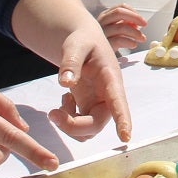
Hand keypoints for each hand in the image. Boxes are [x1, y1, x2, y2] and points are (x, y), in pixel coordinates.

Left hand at [48, 28, 131, 142]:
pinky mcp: (88, 108)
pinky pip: (78, 126)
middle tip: (52, 113)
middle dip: (74, 126)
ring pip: (87, 131)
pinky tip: (66, 99)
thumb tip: (66, 83)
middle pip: (96, 124)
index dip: (122, 120)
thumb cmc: (83, 41)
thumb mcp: (76, 45)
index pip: (118, 102)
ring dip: (69, 124)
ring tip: (63, 100)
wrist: (83, 42)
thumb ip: (71, 62)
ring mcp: (98, 105)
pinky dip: (66, 119)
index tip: (125, 137)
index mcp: (110, 79)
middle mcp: (108, 97)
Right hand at [95, 4, 146, 51]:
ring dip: (135, 32)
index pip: (121, 7)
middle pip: (119, 12)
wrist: (95, 56)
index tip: (142, 19)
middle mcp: (102, 21)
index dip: (133, 11)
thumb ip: (125, 24)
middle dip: (135, 17)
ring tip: (142, 38)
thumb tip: (137, 23)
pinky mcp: (104, 44)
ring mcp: (102, 33)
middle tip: (144, 24)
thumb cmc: (108, 41)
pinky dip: (129, 41)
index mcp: (106, 15)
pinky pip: (119, 40)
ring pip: (121, 27)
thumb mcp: (116, 30)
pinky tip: (134, 44)